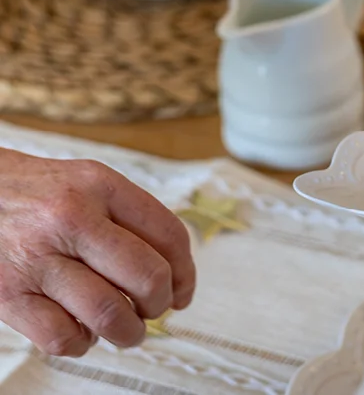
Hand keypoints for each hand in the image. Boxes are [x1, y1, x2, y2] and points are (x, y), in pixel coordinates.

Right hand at [0, 149, 195, 355]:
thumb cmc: (36, 194)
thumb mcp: (87, 182)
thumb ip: (128, 216)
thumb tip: (172, 271)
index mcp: (100, 186)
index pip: (168, 234)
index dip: (186, 272)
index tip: (183, 291)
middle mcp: (71, 219)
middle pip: (146, 275)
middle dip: (161, 303)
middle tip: (155, 310)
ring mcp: (37, 259)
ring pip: (109, 312)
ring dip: (129, 332)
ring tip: (127, 330)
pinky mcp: (8, 295)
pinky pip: (61, 336)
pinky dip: (81, 342)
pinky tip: (80, 330)